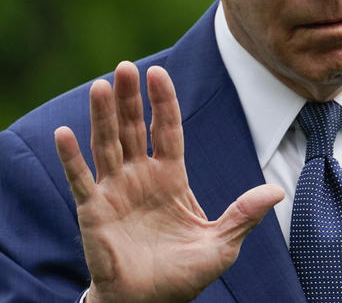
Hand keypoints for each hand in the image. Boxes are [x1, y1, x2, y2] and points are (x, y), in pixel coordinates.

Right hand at [54, 62, 283, 302]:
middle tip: (126, 67)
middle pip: (133, 128)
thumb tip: (277, 191)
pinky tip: (64, 133)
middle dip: (130, 99)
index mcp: (171, 177)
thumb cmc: (184, 274)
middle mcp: (141, 177)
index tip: (158, 74)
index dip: (163, 102)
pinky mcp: (93, 211)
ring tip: (101, 85)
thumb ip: (244, 214)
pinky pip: (80, 179)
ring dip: (102, 116)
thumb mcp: (222, 244)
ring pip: (107, 145)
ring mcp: (115, 191)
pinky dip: (71, 158)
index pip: (167, 131)